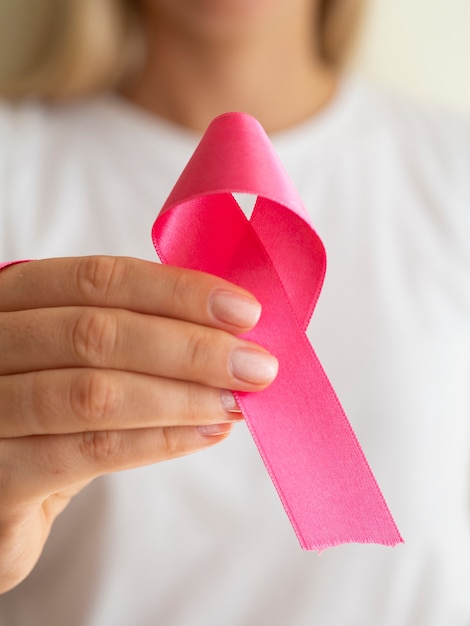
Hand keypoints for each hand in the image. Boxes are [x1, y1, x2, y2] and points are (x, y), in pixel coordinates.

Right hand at [0, 256, 277, 591]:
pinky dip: (157, 440)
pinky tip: (205, 433)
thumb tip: (230, 330)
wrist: (0, 492)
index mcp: (15, 301)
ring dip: (181, 396)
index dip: (177, 291)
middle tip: (255, 365)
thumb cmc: (52, 415)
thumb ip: (140, 335)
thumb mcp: (81, 361)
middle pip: (96, 334)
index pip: (99, 279)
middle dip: (189, 348)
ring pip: (93, 394)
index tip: (243, 311)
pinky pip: (87, 452)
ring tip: (236, 401)